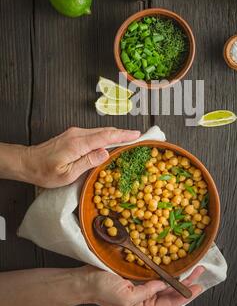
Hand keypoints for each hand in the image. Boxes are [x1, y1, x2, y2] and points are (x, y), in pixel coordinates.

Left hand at [20, 127, 139, 187]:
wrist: (27, 162)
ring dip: (115, 134)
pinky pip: (94, 134)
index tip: (137, 135)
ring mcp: (75, 133)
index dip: (123, 135)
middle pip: (105, 131)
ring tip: (129, 139)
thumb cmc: (44, 171)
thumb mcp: (67, 174)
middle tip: (139, 137)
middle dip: (123, 133)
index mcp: (78, 143)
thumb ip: (88, 162)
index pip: (106, 136)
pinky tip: (111, 142)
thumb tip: (106, 153)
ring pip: (100, 131)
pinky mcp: (73, 135)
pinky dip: (105, 136)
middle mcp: (77, 134)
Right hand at [81, 265, 203, 305]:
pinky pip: (154, 271)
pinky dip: (164, 266)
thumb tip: (162, 283)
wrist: (85, 280)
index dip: (185, 294)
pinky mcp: (135, 274)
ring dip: (177, 273)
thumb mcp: (125, 297)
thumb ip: (146, 292)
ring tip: (191, 267)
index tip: (198, 287)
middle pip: (170, 290)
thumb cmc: (101, 291)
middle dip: (186, 282)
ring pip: (164, 280)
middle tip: (199, 271)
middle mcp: (144, 297)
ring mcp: (140, 285)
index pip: (169, 302)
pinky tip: (172, 262)